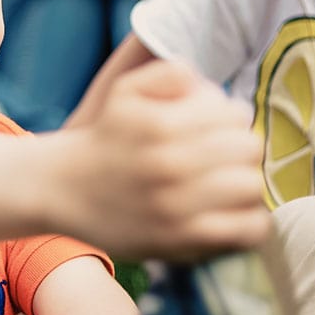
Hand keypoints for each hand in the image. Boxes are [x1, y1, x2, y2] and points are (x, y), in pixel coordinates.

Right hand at [53, 59, 268, 261]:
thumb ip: (170, 73)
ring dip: (246, 182)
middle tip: (224, 155)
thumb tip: (210, 85)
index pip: (233, 114)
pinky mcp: (181, 240)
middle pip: (247, 148)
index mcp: (160, 124)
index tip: (215, 127)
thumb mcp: (126, 88)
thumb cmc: (106, 136)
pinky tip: (231, 212)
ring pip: (251, 187)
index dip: (230, 116)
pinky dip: (249, 221)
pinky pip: (246, 230)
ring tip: (228, 182)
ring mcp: (176, 207)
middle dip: (240, 147)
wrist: (63, 188)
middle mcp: (169, 164)